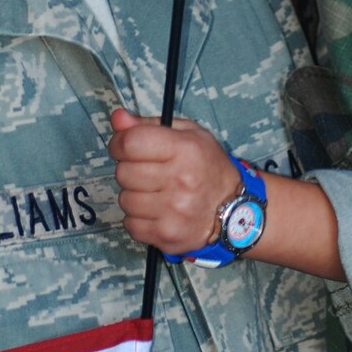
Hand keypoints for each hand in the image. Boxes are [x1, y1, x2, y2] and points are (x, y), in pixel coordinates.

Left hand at [109, 108, 238, 252]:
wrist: (235, 211)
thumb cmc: (208, 168)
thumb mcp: (188, 134)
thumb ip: (149, 124)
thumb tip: (117, 117)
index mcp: (185, 149)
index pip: (130, 143)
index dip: (119, 143)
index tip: (124, 147)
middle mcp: (180, 180)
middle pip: (123, 172)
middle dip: (130, 170)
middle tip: (149, 172)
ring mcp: (174, 211)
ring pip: (125, 200)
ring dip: (134, 195)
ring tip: (155, 193)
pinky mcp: (167, 235)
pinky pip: (131, 224)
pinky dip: (138, 218)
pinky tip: (156, 211)